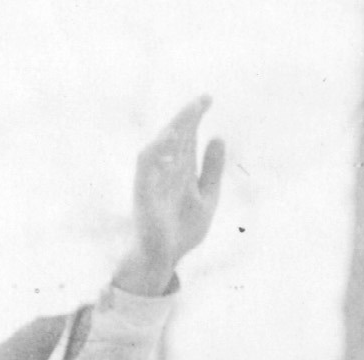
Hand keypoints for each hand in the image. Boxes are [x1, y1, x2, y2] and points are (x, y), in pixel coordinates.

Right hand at [116, 98, 226, 293]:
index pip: (187, 136)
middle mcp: (165, 170)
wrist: (167, 257)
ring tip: (190, 114)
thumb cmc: (183, 228)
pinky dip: (157, 152)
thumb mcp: (207, 196)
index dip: (195, 117)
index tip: (208, 98)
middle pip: (174, 137)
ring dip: (173, 129)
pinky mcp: (143, 193)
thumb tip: (219, 136)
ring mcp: (153, 180)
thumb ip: (212, 169)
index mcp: (180, 170)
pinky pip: (147, 167)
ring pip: (159, 147)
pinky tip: (172, 140)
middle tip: (203, 100)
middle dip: (187, 117)